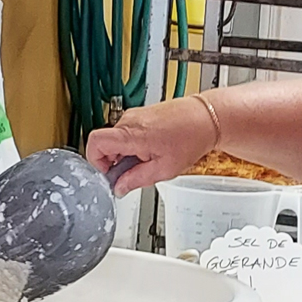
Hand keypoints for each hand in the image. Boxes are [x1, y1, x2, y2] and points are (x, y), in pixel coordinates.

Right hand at [86, 97, 217, 195]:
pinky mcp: (141, 114)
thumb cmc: (191, 138)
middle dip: (116, 162)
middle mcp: (129, 120)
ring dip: (126, 155)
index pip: (94, 143)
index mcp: (131, 134)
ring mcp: (134, 115)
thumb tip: (120, 188)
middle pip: (105, 144)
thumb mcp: (163, 169)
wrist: (207, 117)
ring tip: (150, 159)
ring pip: (117, 140)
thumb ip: (136, 180)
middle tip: (135, 172)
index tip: (109, 174)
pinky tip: (153, 150)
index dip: (96, 162)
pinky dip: (134, 145)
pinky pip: (127, 133)